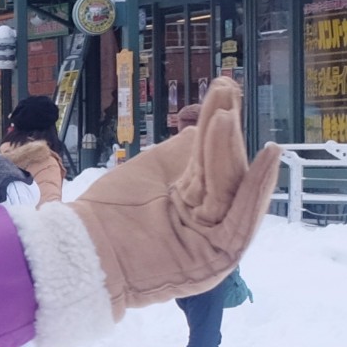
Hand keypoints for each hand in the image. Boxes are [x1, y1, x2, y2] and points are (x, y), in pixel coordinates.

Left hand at [65, 76, 281, 314]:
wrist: (81, 249)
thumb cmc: (106, 215)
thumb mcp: (149, 171)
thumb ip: (183, 151)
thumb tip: (210, 125)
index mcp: (191, 202)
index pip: (212, 159)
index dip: (217, 127)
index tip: (222, 89)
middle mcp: (206, 221)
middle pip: (225, 173)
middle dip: (226, 133)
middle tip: (225, 93)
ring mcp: (213, 241)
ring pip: (230, 190)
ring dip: (230, 151)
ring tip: (226, 116)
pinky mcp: (216, 258)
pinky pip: (242, 221)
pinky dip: (256, 189)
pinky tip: (265, 157)